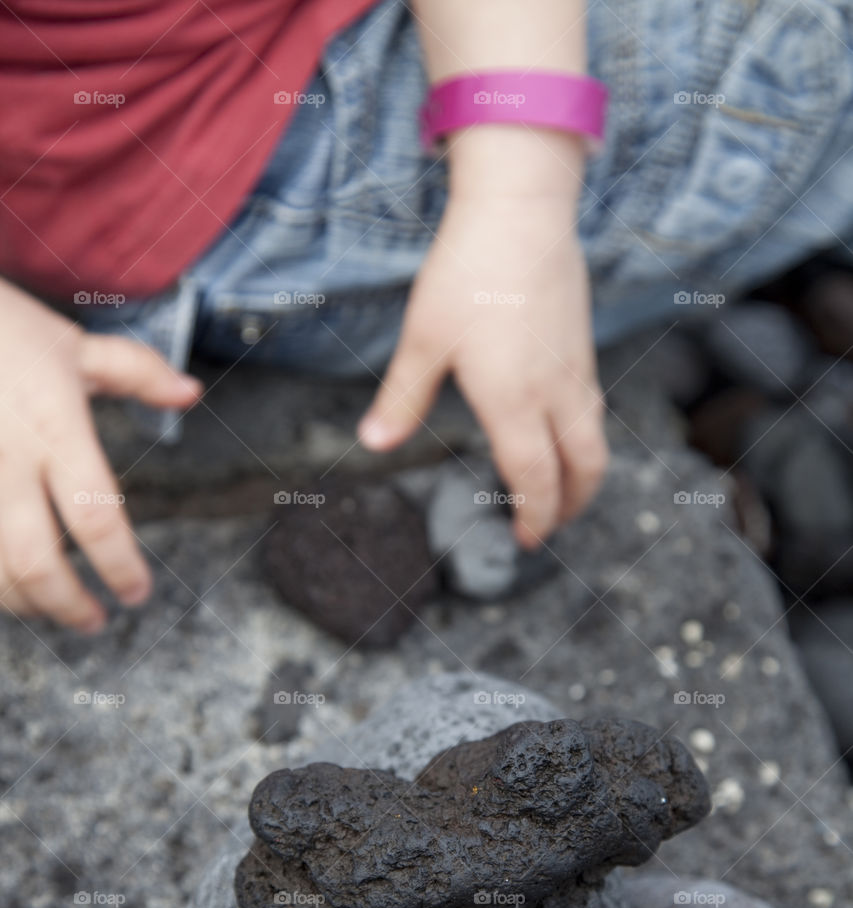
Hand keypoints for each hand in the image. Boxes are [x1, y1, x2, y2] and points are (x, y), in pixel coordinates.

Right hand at [0, 278, 201, 630]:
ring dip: (25, 602)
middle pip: (37, 560)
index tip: (137, 593)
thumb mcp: (70, 343)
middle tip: (96, 621)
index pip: (97, 516)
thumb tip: (191, 392)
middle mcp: (6, 462)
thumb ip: (135, 371)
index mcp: (54, 429)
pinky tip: (8, 586)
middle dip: (69, 605)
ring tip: (52, 608)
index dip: (120, 566)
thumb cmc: (0, 329)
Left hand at [357, 190, 607, 547]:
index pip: (534, 479)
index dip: (533, 517)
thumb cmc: (468, 273)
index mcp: (514, 402)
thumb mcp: (423, 339)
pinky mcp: (582, 347)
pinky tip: (560, 433)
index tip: (523, 539)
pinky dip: (582, 439)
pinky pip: (592, 409)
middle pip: (583, 470)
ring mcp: (575, 370)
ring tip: (558, 490)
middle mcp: (555, 393)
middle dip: (569, 507)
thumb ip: (402, 398)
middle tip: (546, 527)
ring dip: (581, 476)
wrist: (521, 211)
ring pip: (594, 440)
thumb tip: (373, 443)